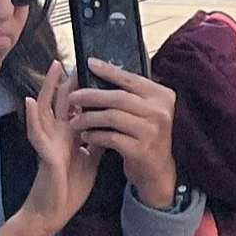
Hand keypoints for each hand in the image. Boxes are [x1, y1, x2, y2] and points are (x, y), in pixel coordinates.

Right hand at [1, 63, 99, 235]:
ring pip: (46, 109)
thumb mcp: (91, 159)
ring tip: (54, 67)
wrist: (54, 213)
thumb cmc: (69, 187)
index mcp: (70, 135)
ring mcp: (49, 142)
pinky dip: (32, 116)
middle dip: (68, 79)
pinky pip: (36, 133)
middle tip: (75, 56)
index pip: (77, 105)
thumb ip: (97, 140)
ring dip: (49, 88)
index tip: (95, 69)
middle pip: (62, 101)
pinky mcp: (44, 154)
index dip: (84, 88)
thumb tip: (112, 123)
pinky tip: (31, 101)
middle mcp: (57, 134)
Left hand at [73, 59, 183, 208]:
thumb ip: (134, 93)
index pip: (131, 79)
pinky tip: (85, 136)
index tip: (89, 63)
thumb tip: (106, 69)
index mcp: (162, 95)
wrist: (157, 171)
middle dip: (91, 96)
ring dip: (89, 118)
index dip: (109, 71)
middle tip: (72, 97)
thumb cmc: (146, 136)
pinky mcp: (141, 150)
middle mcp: (160, 111)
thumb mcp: (149, 111)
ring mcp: (152, 131)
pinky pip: (111, 138)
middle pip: (119, 97)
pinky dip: (95, 135)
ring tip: (74, 120)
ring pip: (112, 117)